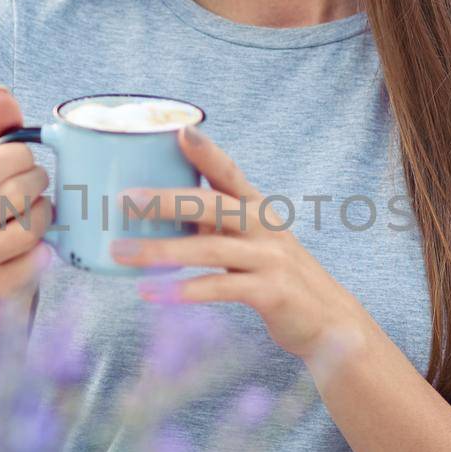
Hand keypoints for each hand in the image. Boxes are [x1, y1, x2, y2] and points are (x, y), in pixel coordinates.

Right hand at [0, 85, 52, 323]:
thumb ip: (0, 134)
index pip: (4, 157)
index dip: (27, 160)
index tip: (24, 168)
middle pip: (20, 190)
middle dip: (40, 188)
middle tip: (38, 193)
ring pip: (30, 226)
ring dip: (45, 220)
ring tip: (38, 219)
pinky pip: (36, 262)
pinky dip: (46, 254)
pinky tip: (39, 252)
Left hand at [110, 125, 367, 365]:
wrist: (330, 321)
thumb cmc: (275, 277)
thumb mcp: (249, 244)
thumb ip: (213, 228)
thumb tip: (154, 217)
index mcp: (258, 208)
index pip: (229, 172)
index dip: (206, 151)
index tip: (178, 130)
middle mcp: (265, 226)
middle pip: (212, 204)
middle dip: (165, 200)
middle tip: (123, 200)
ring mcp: (270, 257)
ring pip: (209, 248)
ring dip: (160, 251)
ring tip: (120, 252)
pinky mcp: (271, 291)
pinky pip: (219, 287)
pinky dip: (182, 290)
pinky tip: (150, 292)